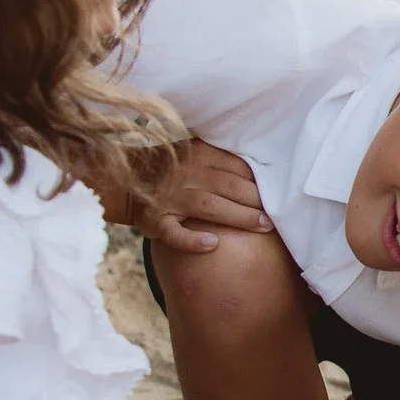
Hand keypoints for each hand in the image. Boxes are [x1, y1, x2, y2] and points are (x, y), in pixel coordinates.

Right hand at [141, 140, 271, 252]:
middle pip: (228, 186)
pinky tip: (212, 244)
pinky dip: (191, 240)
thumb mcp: (193, 154)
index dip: (259, 182)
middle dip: (256, 201)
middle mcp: (184, 174)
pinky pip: (173, 232)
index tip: (277, 195)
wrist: (123, 181)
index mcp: (197, 154)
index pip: (236, 167)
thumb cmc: (170, 170)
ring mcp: (169, 198)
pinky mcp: (155, 221)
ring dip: (238, 216)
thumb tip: (262, 173)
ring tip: (262, 226)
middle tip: (277, 216)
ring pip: (208, 206)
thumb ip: (221, 160)